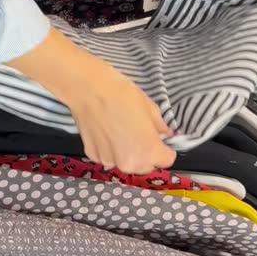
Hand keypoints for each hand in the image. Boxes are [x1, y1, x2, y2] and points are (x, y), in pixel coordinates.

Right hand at [8, 28, 175, 173]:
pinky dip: (110, 149)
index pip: (166, 160)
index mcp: (149, 152)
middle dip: (146, 154)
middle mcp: (129, 163)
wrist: (89, 90)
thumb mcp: (150, 108)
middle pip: (145, 166)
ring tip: (120, 132)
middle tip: (139, 134)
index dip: (164, 149)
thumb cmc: (122, 95)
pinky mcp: (93, 156)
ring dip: (127, 153)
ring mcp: (109, 161)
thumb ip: (160, 127)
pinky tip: (106, 132)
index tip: (159, 139)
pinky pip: (108, 157)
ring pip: (126, 162)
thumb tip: (164, 135)